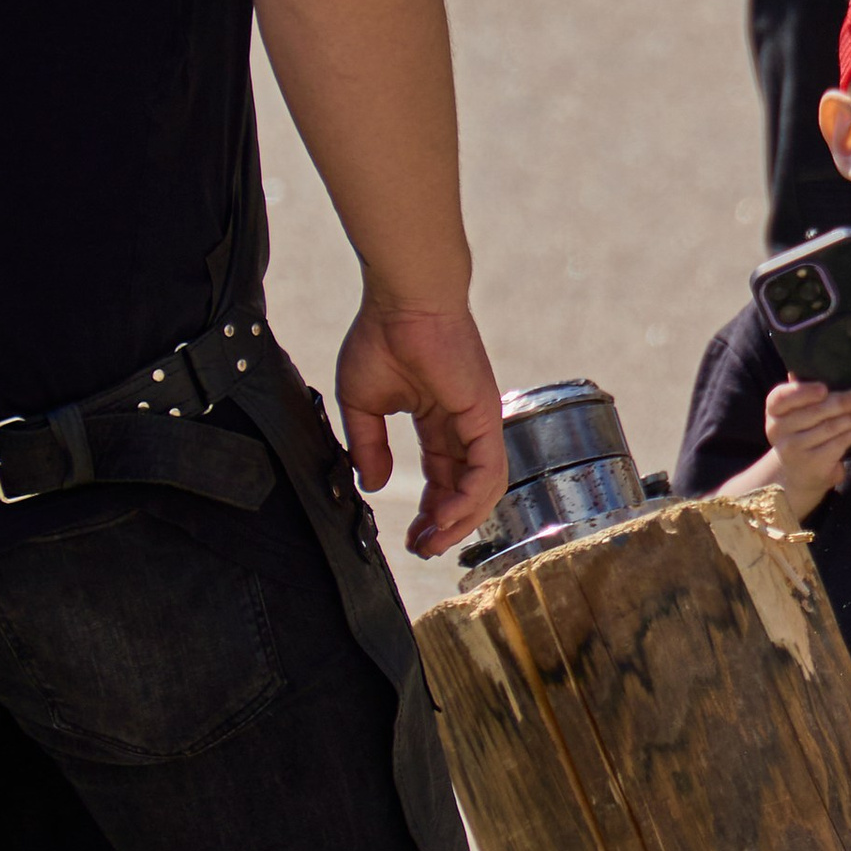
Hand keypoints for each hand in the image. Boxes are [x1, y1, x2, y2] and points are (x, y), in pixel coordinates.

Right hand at [337, 302, 505, 557]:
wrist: (403, 300)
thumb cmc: (383, 336)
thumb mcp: (363, 403)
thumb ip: (369, 445)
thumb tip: (373, 483)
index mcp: (439, 419)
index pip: (442, 476)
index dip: (428, 510)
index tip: (411, 537)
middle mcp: (464, 424)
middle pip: (464, 489)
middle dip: (445, 525)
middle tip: (423, 550)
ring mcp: (479, 420)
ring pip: (483, 487)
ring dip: (459, 520)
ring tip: (433, 542)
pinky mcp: (485, 415)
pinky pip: (487, 469)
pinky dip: (470, 498)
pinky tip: (447, 517)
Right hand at [764, 375, 850, 510]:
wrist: (796, 472)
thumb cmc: (801, 431)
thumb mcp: (796, 412)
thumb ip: (804, 392)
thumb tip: (817, 366)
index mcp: (774, 410)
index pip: (782, 397)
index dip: (803, 392)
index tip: (824, 388)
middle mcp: (778, 430)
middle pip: (813, 413)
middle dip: (841, 403)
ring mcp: (794, 449)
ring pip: (829, 428)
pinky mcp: (812, 464)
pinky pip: (838, 443)